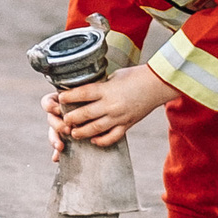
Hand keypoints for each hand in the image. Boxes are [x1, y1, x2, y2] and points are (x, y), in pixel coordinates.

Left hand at [44, 66, 174, 153]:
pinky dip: (101, 140)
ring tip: (74, 133)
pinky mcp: (127, 124)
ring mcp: (119, 117)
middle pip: (85, 114)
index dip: (68, 97)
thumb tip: (86, 90)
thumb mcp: (114, 76)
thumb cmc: (136, 76)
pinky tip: (94, 140)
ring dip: (82, 132)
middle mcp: (111, 105)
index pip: (82, 94)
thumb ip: (101, 85)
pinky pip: (112, 137)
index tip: (60, 99)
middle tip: (63, 120)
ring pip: (95, 129)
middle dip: (71, 119)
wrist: (157, 85)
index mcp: (106, 89)